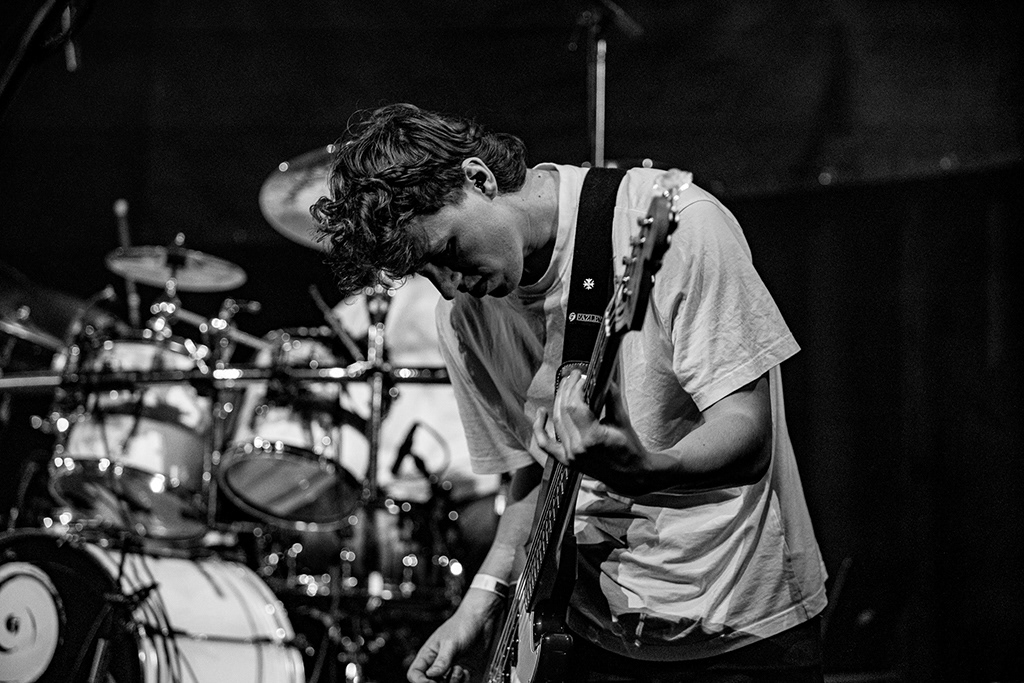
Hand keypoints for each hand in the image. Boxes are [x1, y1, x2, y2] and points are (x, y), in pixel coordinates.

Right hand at [407, 590, 500, 682]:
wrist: (482, 620)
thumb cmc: (463, 624)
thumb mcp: (450, 643)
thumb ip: (442, 660)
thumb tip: (431, 675)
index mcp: (428, 655)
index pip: (415, 674)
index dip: (420, 682)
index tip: (432, 682)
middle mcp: (437, 663)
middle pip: (429, 682)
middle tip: (448, 678)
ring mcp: (450, 668)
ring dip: (453, 682)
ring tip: (459, 670)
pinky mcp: (462, 670)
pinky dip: (463, 681)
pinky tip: (466, 671)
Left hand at [530, 370, 647, 492]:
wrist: (631, 475)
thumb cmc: (630, 448)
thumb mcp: (623, 420)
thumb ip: (612, 398)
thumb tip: (604, 378)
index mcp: (593, 438)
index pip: (575, 406)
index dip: (576, 387)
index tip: (582, 377)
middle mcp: (578, 448)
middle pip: (563, 411)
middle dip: (567, 389)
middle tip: (572, 376)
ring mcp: (570, 456)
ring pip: (556, 422)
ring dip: (558, 401)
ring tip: (564, 386)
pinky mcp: (566, 461)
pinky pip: (545, 444)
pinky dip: (539, 428)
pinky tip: (541, 413)